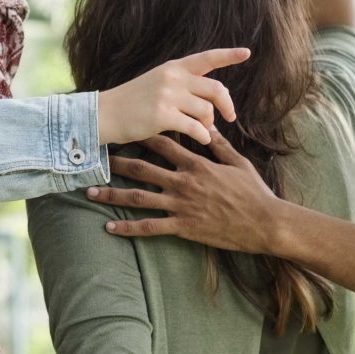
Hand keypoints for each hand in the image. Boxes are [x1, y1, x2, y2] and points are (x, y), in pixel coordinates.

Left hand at [86, 131, 280, 251]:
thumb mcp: (237, 162)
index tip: (124, 129)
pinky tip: (110, 228)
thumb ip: (218, 144)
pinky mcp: (183, 227)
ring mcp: (181, 206)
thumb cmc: (253, 192)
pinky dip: (128, 228)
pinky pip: (150, 227)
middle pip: (142, 169)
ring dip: (112, 196)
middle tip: (95, 159)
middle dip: (116, 163)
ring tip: (90, 193)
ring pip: (139, 198)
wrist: (264, 222)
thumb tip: (206, 125)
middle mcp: (183, 182)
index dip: (141, 135)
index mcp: (196, 164)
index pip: (162, 144)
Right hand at [96, 49, 247, 146]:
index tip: (247, 53)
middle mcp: (172, 78)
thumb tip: (211, 103)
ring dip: (209, 123)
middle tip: (230, 117)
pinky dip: (203, 135)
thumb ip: (183, 85)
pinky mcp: (163, 115)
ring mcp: (168, 96)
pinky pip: (196, 128)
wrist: (105, 113)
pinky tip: (201, 139)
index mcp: (173, 67)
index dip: (228, 55)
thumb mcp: (157, 82)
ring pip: (206, 110)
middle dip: (227, 105)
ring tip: (204, 130)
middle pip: (215, 89)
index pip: (206, 58)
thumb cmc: (133, 102)